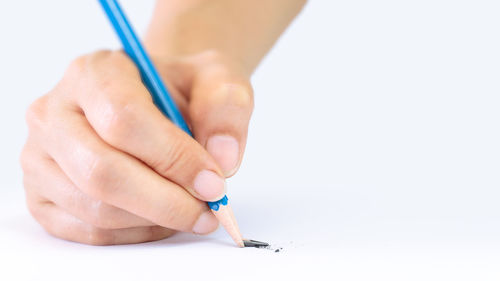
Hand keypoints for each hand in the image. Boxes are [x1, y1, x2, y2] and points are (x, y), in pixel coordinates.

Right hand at [20, 50, 252, 244]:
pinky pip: (89, 231)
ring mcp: (40, 157)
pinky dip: (136, 233)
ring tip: (190, 208)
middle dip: (166, 201)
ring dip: (155, 220)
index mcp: (94, 73)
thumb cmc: (179, 91)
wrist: (155, 102)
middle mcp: (55, 113)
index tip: (213, 181)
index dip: (173, 157)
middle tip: (208, 209)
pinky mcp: (43, 195)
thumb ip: (226, 107)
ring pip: (95, 208)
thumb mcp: (215, 79)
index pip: (123, 118)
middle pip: (101, 171)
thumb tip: (222, 160)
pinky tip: (162, 217)